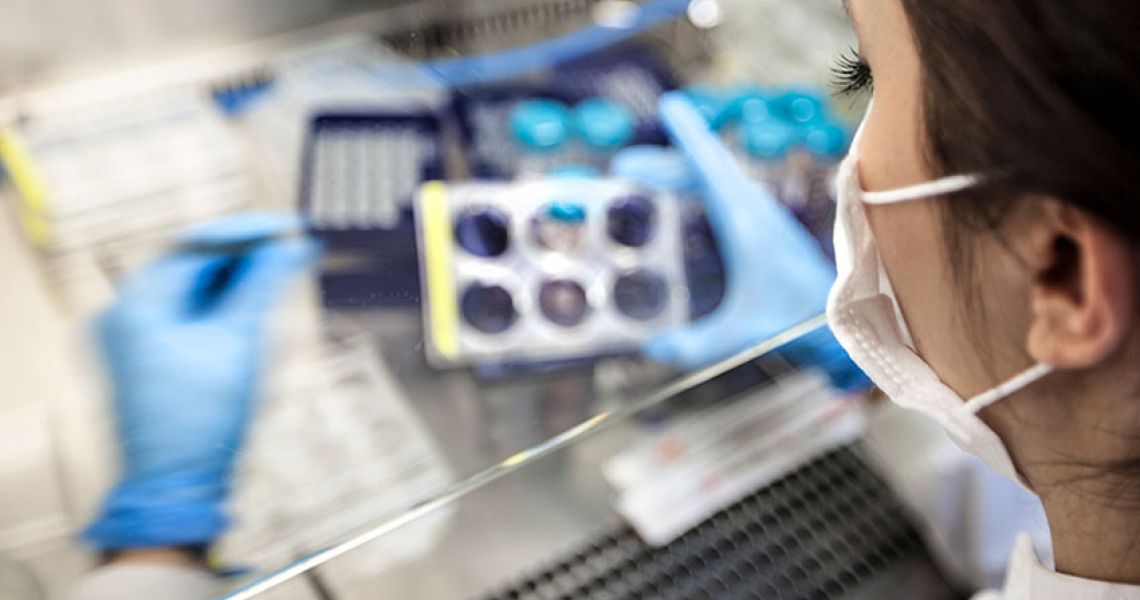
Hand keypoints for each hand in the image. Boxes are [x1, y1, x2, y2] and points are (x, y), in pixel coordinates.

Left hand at [84, 213, 318, 549]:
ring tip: (282, 267)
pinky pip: (191, 311)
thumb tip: (290, 247)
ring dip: (238, 277)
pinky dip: (225, 302)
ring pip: (194, 286)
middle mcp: (128, 313)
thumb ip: (264, 284)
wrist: (179, 483)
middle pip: (193, 263)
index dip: (245, 232)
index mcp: (138, 304)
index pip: (195, 246)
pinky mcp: (152, 353)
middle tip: (291, 244)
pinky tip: (257, 297)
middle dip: (244, 253)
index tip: (286, 226)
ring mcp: (137, 334)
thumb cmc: (199, 423)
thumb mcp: (241, 341)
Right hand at [614, 93, 867, 389]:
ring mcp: (763, 215)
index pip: (709, 165)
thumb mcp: (738, 336)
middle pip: (704, 169)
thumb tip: (652, 351)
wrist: (843, 322)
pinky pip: (727, 191)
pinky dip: (699, 184)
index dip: (686, 135)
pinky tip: (687, 199)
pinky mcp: (769, 227)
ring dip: (682, 172)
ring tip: (646, 178)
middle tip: (625, 165)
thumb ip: (694, 345)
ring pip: (717, 178)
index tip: (668, 106)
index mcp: (743, 222)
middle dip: (663, 162)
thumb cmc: (795, 324)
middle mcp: (754, 210)